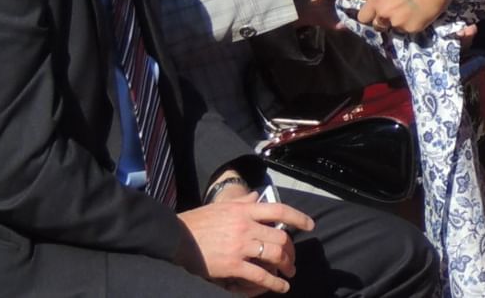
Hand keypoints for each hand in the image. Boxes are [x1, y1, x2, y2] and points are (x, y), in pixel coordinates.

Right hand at [178, 196, 311, 293]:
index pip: (279, 210)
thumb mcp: (221, 206)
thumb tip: (257, 197)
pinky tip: (282, 287)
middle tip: (293, 259)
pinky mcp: (232, 265)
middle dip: (291, 249)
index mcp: (244, 210)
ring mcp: (240, 246)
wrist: (175, 237)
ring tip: (290, 272)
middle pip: (280, 236)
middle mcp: (246, 226)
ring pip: (274, 254)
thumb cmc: (197, 221)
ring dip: (287, 265)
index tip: (310, 225)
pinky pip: (259, 275)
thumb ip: (242, 201)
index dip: (298, 218)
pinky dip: (274, 282)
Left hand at [354, 0, 446, 34]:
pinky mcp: (412, 29)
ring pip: (393, 27)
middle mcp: (385, 14)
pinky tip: (419, 13)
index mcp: (377, 1)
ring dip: (399, 21)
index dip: (369, 14)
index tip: (375, 12)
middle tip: (396, 10)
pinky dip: (412, 23)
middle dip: (383, 19)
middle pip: (377, 25)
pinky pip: (408, 29)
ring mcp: (398, 23)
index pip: (363, 17)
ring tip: (410, 9)